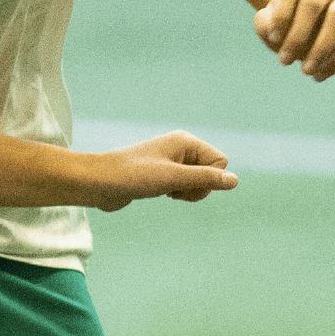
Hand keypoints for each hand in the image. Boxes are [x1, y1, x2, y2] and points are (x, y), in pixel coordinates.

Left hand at [88, 133, 237, 210]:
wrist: (99, 183)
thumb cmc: (133, 176)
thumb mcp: (173, 178)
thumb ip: (205, 179)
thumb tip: (235, 181)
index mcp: (186, 141)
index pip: (220, 163)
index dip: (207, 179)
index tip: (183, 183)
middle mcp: (181, 148)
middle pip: (211, 173)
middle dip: (197, 187)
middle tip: (173, 189)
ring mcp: (172, 162)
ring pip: (199, 182)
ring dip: (187, 193)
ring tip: (165, 191)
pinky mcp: (162, 175)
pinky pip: (185, 187)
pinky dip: (178, 194)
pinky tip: (161, 194)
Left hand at [254, 0, 334, 79]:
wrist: (310, 8)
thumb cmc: (284, 16)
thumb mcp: (268, 20)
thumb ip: (265, 25)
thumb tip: (274, 34)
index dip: (280, 14)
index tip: (272, 37)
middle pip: (313, 1)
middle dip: (298, 35)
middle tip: (283, 61)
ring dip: (322, 47)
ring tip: (306, 72)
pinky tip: (320, 75)